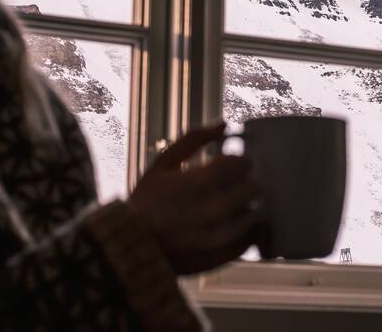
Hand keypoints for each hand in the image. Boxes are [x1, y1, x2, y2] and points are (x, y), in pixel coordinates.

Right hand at [127, 123, 260, 274]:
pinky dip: (246, 232)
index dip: (241, 160)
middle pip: (251, 189)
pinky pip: (246, 242)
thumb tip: (224, 124)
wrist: (129, 248)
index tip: (234, 162)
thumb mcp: (162, 164)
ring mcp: (215, 238)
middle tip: (238, 182)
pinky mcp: (217, 258)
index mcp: (195, 184)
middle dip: (247, 182)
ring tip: (234, 204)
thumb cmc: (146, 200)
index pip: (239, 165)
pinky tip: (234, 224)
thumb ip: (193, 140)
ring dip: (247, 206)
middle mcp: (208, 212)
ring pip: (253, 216)